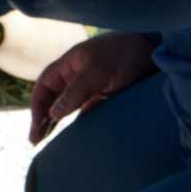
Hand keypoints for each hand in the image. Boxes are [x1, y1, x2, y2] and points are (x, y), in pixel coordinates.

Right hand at [27, 32, 155, 143]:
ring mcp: (91, 84)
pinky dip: (75, 121)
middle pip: (52, 97)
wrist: (156, 51)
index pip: (44, 86)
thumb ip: (74, 93)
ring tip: (44, 140)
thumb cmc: (125, 56)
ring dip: (55, 121)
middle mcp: (76, 75)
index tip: (36, 127)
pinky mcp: (105, 94)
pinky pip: (84, 109)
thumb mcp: (97, 74)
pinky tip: (71, 133)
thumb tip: (53, 114)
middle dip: (41, 118)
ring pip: (66, 105)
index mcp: (69, 64)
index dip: (37, 107)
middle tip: (34, 140)